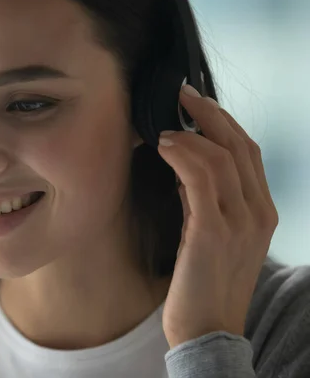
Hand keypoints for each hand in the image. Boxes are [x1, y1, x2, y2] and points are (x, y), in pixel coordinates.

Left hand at [157, 84, 278, 348]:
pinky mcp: (213, 232)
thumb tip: (183, 162)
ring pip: (222, 157)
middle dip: (209, 113)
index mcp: (261, 211)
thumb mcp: (209, 233)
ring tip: (164, 126)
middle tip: (180, 94)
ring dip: (191, 133)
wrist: (207, 330)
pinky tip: (164, 145)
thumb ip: (203, 198)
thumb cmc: (203, 282)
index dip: (222, 121)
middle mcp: (257, 212)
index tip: (195, 103)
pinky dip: (183, 155)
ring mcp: (239, 222)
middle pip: (240, 145)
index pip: (248, 151)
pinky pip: (201, 179)